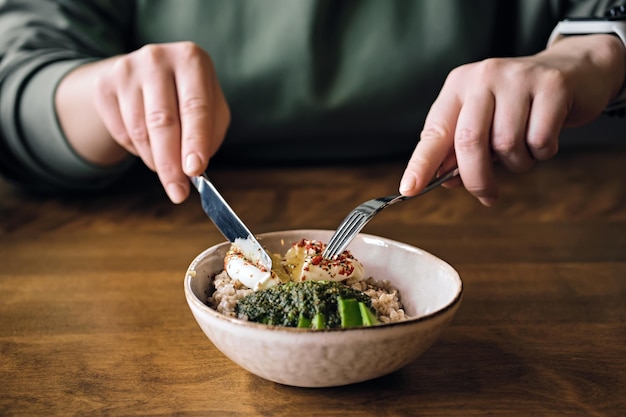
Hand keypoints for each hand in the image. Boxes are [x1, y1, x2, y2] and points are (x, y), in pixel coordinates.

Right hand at [93, 42, 229, 202]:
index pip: (195, 107)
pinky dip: (137, 150)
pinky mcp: (105, 86)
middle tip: (178, 192)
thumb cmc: (189, 97)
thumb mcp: (212, 109)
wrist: (147, 74)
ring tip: (168, 167)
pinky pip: (121, 133)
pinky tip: (148, 144)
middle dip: (171, 164)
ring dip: (155, 160)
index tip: (194, 170)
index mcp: (192, 60)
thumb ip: (209, 136)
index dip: (195, 141)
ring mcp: (126, 69)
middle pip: (162, 121)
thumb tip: (193, 169)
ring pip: (140, 131)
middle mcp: (157, 59)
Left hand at [399, 34, 624, 205]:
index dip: (421, 164)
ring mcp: (518, 78)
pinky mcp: (552, 87)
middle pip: (469, 141)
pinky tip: (544, 138)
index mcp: (458, 86)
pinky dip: (542, 153)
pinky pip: (540, 141)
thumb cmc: (520, 105)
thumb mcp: (484, 120)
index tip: (408, 189)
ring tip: (524, 150)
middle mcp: (483, 77)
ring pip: (507, 145)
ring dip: (516, 163)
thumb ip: (461, 149)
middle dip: (476, 178)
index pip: (434, 132)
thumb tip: (446, 180)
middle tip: (487, 196)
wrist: (573, 71)